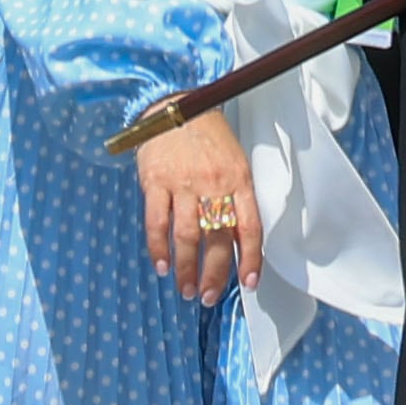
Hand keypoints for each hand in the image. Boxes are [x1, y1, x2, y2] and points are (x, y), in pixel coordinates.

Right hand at [134, 115, 257, 306]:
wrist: (175, 107)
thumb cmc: (209, 138)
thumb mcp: (235, 162)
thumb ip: (237, 197)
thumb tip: (237, 239)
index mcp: (239, 179)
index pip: (249, 227)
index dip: (250, 258)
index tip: (249, 282)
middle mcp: (213, 184)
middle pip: (217, 238)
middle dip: (215, 274)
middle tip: (210, 296)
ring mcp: (183, 184)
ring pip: (186, 236)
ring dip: (187, 268)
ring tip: (188, 290)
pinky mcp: (155, 182)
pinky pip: (157, 222)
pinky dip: (158, 248)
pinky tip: (161, 267)